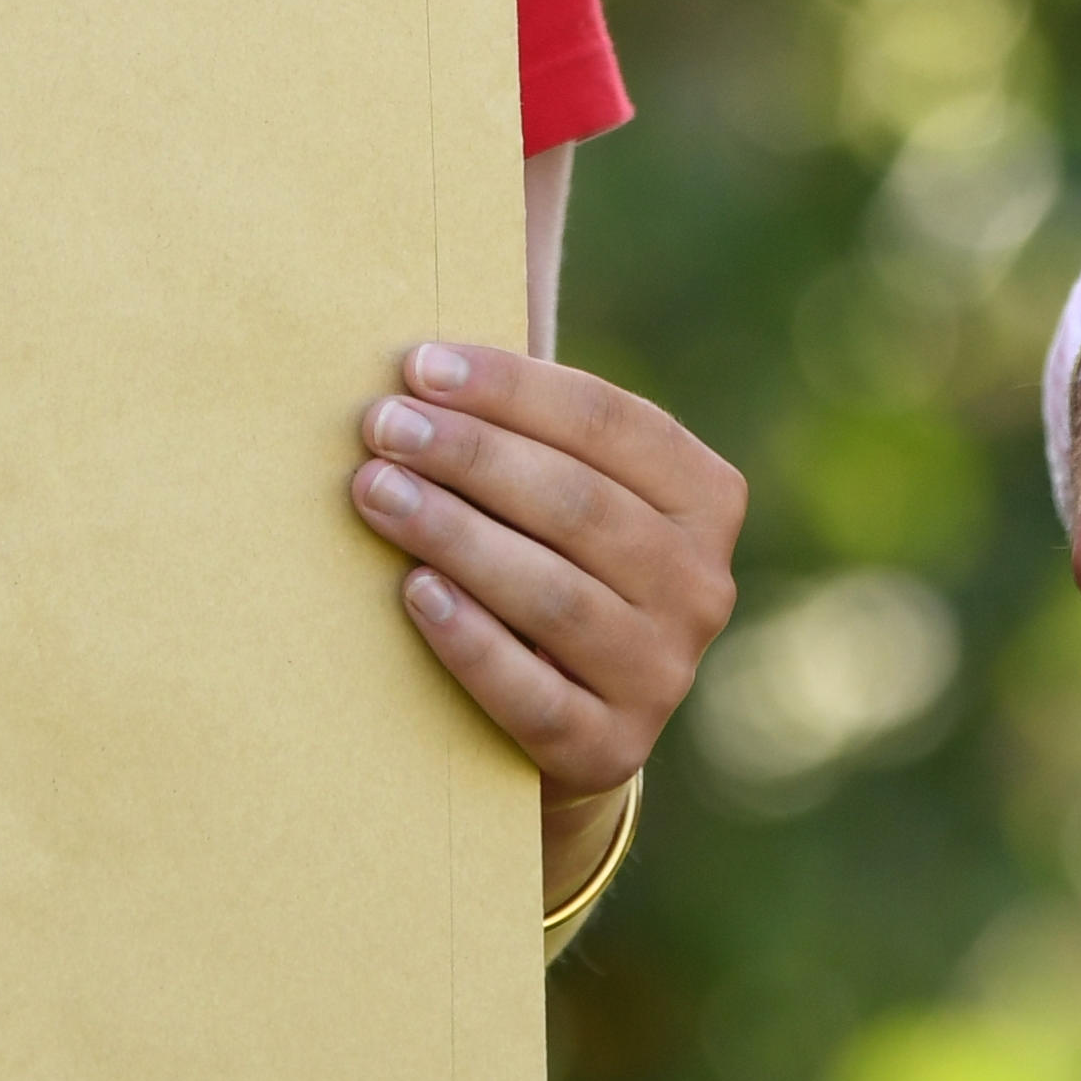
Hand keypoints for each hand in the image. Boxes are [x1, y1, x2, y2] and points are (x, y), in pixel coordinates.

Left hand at [354, 344, 744, 818]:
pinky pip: (534, 692)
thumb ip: (529, 419)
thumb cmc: (543, 559)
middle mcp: (703, 585)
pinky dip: (471, 639)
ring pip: (554, 594)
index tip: (418, 365)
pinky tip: (412, 591)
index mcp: (706, 498)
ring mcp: (664, 673)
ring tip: (374, 491)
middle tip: (381, 426)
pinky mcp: (612, 749)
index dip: (512, 387)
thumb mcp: (564, 488)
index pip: (610, 423)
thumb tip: (446, 331)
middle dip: (470, 454)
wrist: (562, 722)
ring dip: (454, 533)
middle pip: (578, 503)